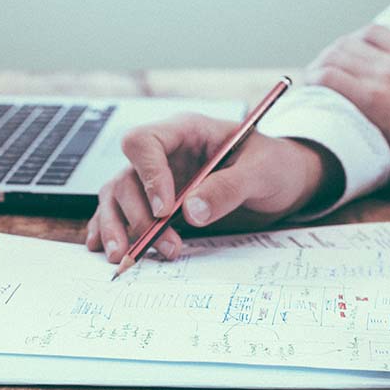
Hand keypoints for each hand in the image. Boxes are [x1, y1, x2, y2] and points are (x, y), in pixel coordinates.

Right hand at [86, 113, 343, 261]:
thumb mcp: (262, 172)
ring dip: (117, 228)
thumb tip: (191, 212)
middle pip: (126, 177)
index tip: (165, 210)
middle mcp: (164, 155)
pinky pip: (121, 213)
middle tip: (165, 246)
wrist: (285, 182)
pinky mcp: (156, 204)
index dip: (148, 176)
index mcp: (185, 132)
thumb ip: (228, 188)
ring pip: (117, 197)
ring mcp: (156, 180)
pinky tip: (105, 249)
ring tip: (124, 258)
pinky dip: (110, 231)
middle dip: (138, 216)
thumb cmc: (275, 166)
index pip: (144, 142)